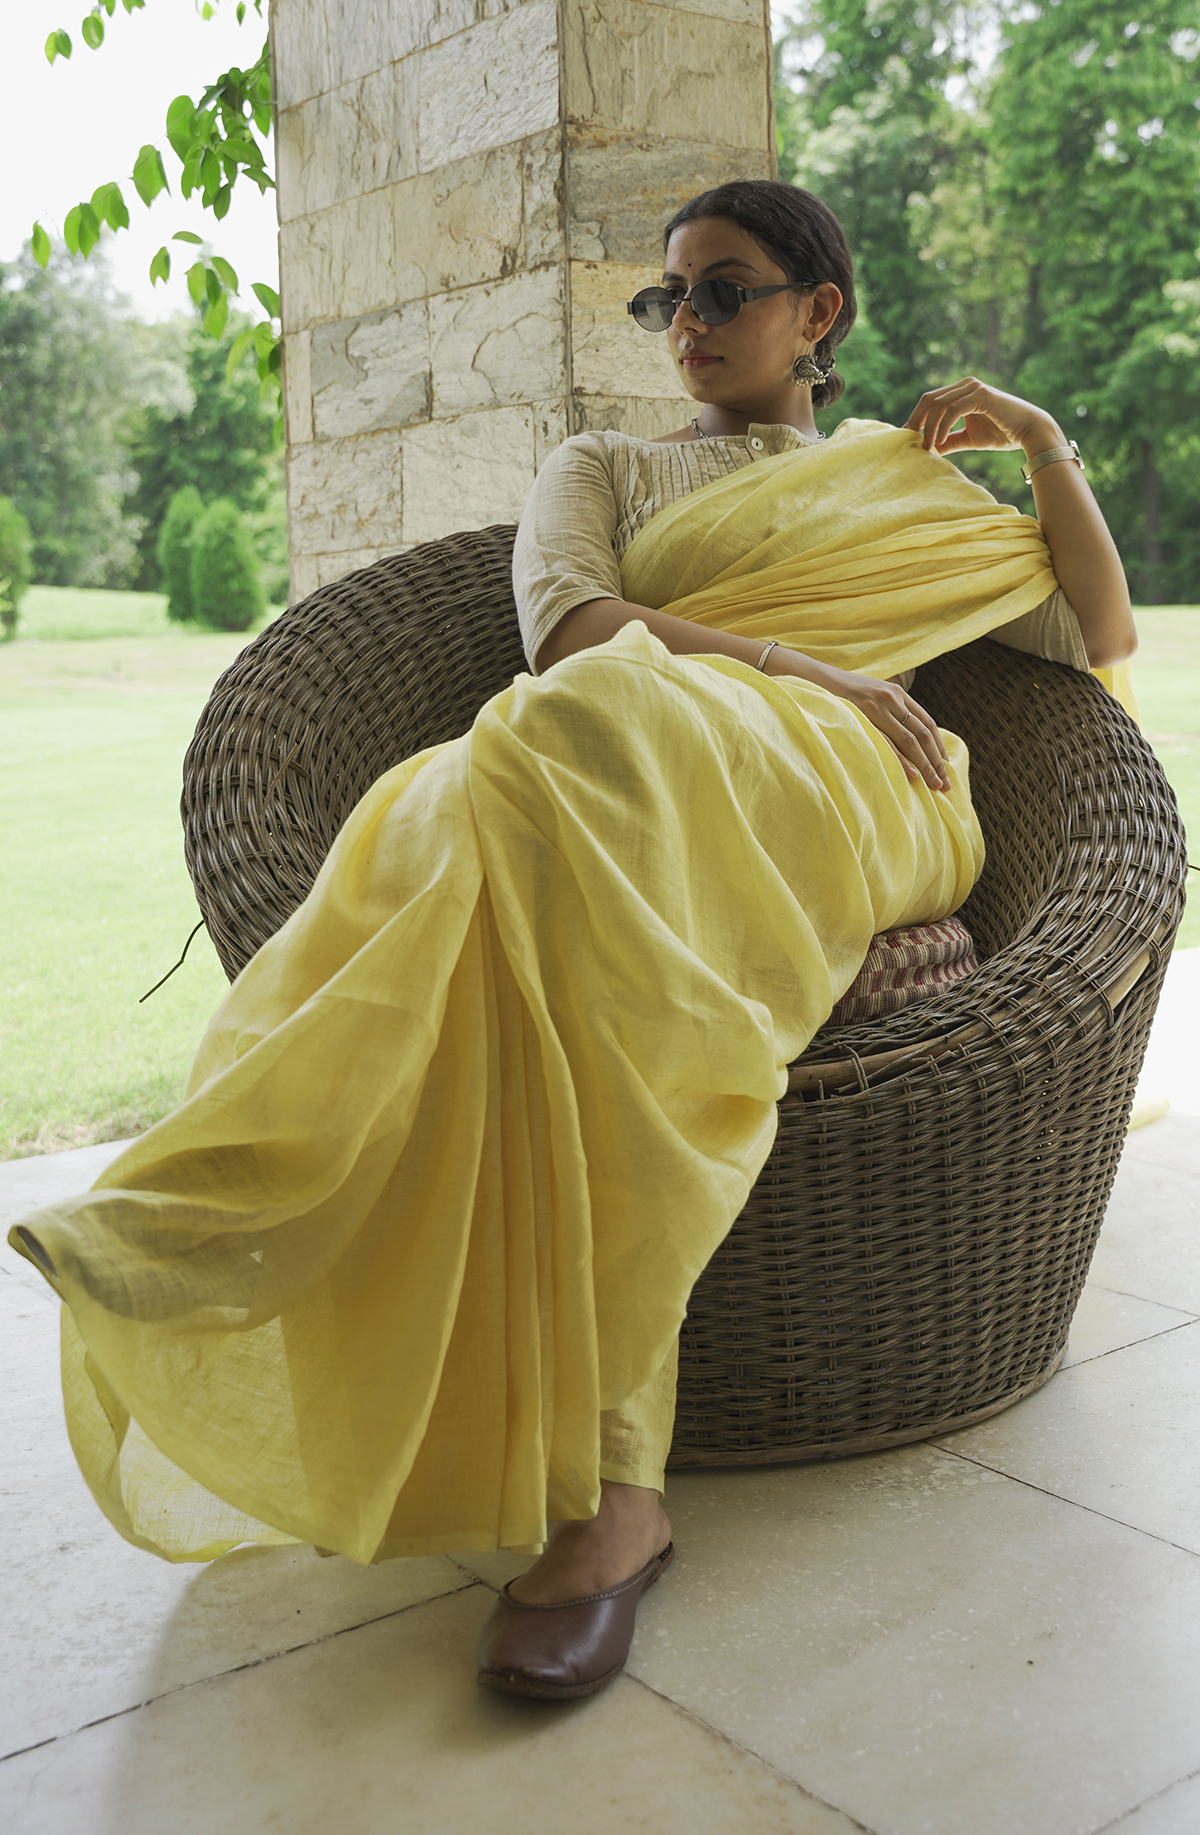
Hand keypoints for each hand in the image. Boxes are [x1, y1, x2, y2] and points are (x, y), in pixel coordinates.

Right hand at [785, 658, 951, 791]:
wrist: (814, 679)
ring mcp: (877, 708)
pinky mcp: (862, 717)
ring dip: (925, 765)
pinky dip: (901, 760)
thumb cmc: (841, 693)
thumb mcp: (871, 696)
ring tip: (935, 785)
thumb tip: (903, 737)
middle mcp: (892, 699)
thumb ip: (888, 710)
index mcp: (897, 694)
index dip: (938, 746)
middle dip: (937, 762)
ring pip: (910, 741)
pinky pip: (887, 742)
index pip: (927, 722)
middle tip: (946, 785)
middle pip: (923, 734)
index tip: (945, 766)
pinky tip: (912, 774)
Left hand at [906, 378, 1060, 457]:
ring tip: (927, 447)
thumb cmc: (1002, 433)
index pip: (930, 401)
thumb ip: (949, 440)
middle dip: (917, 421)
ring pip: (939, 405)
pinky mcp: (981, 395)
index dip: (916, 418)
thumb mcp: (968, 438)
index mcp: (960, 392)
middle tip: (912, 443)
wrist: (1029, 431)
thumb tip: (929, 449)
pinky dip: (942, 426)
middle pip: (929, 399)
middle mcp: (965, 385)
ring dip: (928, 427)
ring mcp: (973, 388)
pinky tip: (939, 441)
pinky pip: (952, 409)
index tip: (908, 439)